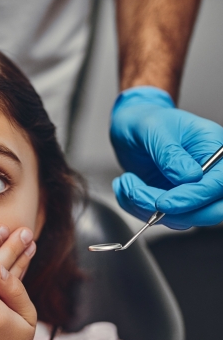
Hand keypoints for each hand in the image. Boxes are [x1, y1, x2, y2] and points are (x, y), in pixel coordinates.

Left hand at [111, 86, 222, 228]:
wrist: (131, 127)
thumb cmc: (146, 120)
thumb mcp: (154, 128)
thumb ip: (170, 152)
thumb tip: (189, 177)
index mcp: (214, 149)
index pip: (218, 183)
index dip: (193, 197)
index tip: (163, 202)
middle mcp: (209, 173)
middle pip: (210, 211)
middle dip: (173, 212)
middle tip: (138, 195)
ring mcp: (192, 190)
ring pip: (182, 219)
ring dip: (146, 208)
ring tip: (126, 182)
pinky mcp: (174, 200)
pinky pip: (161, 218)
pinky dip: (137, 208)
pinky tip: (125, 186)